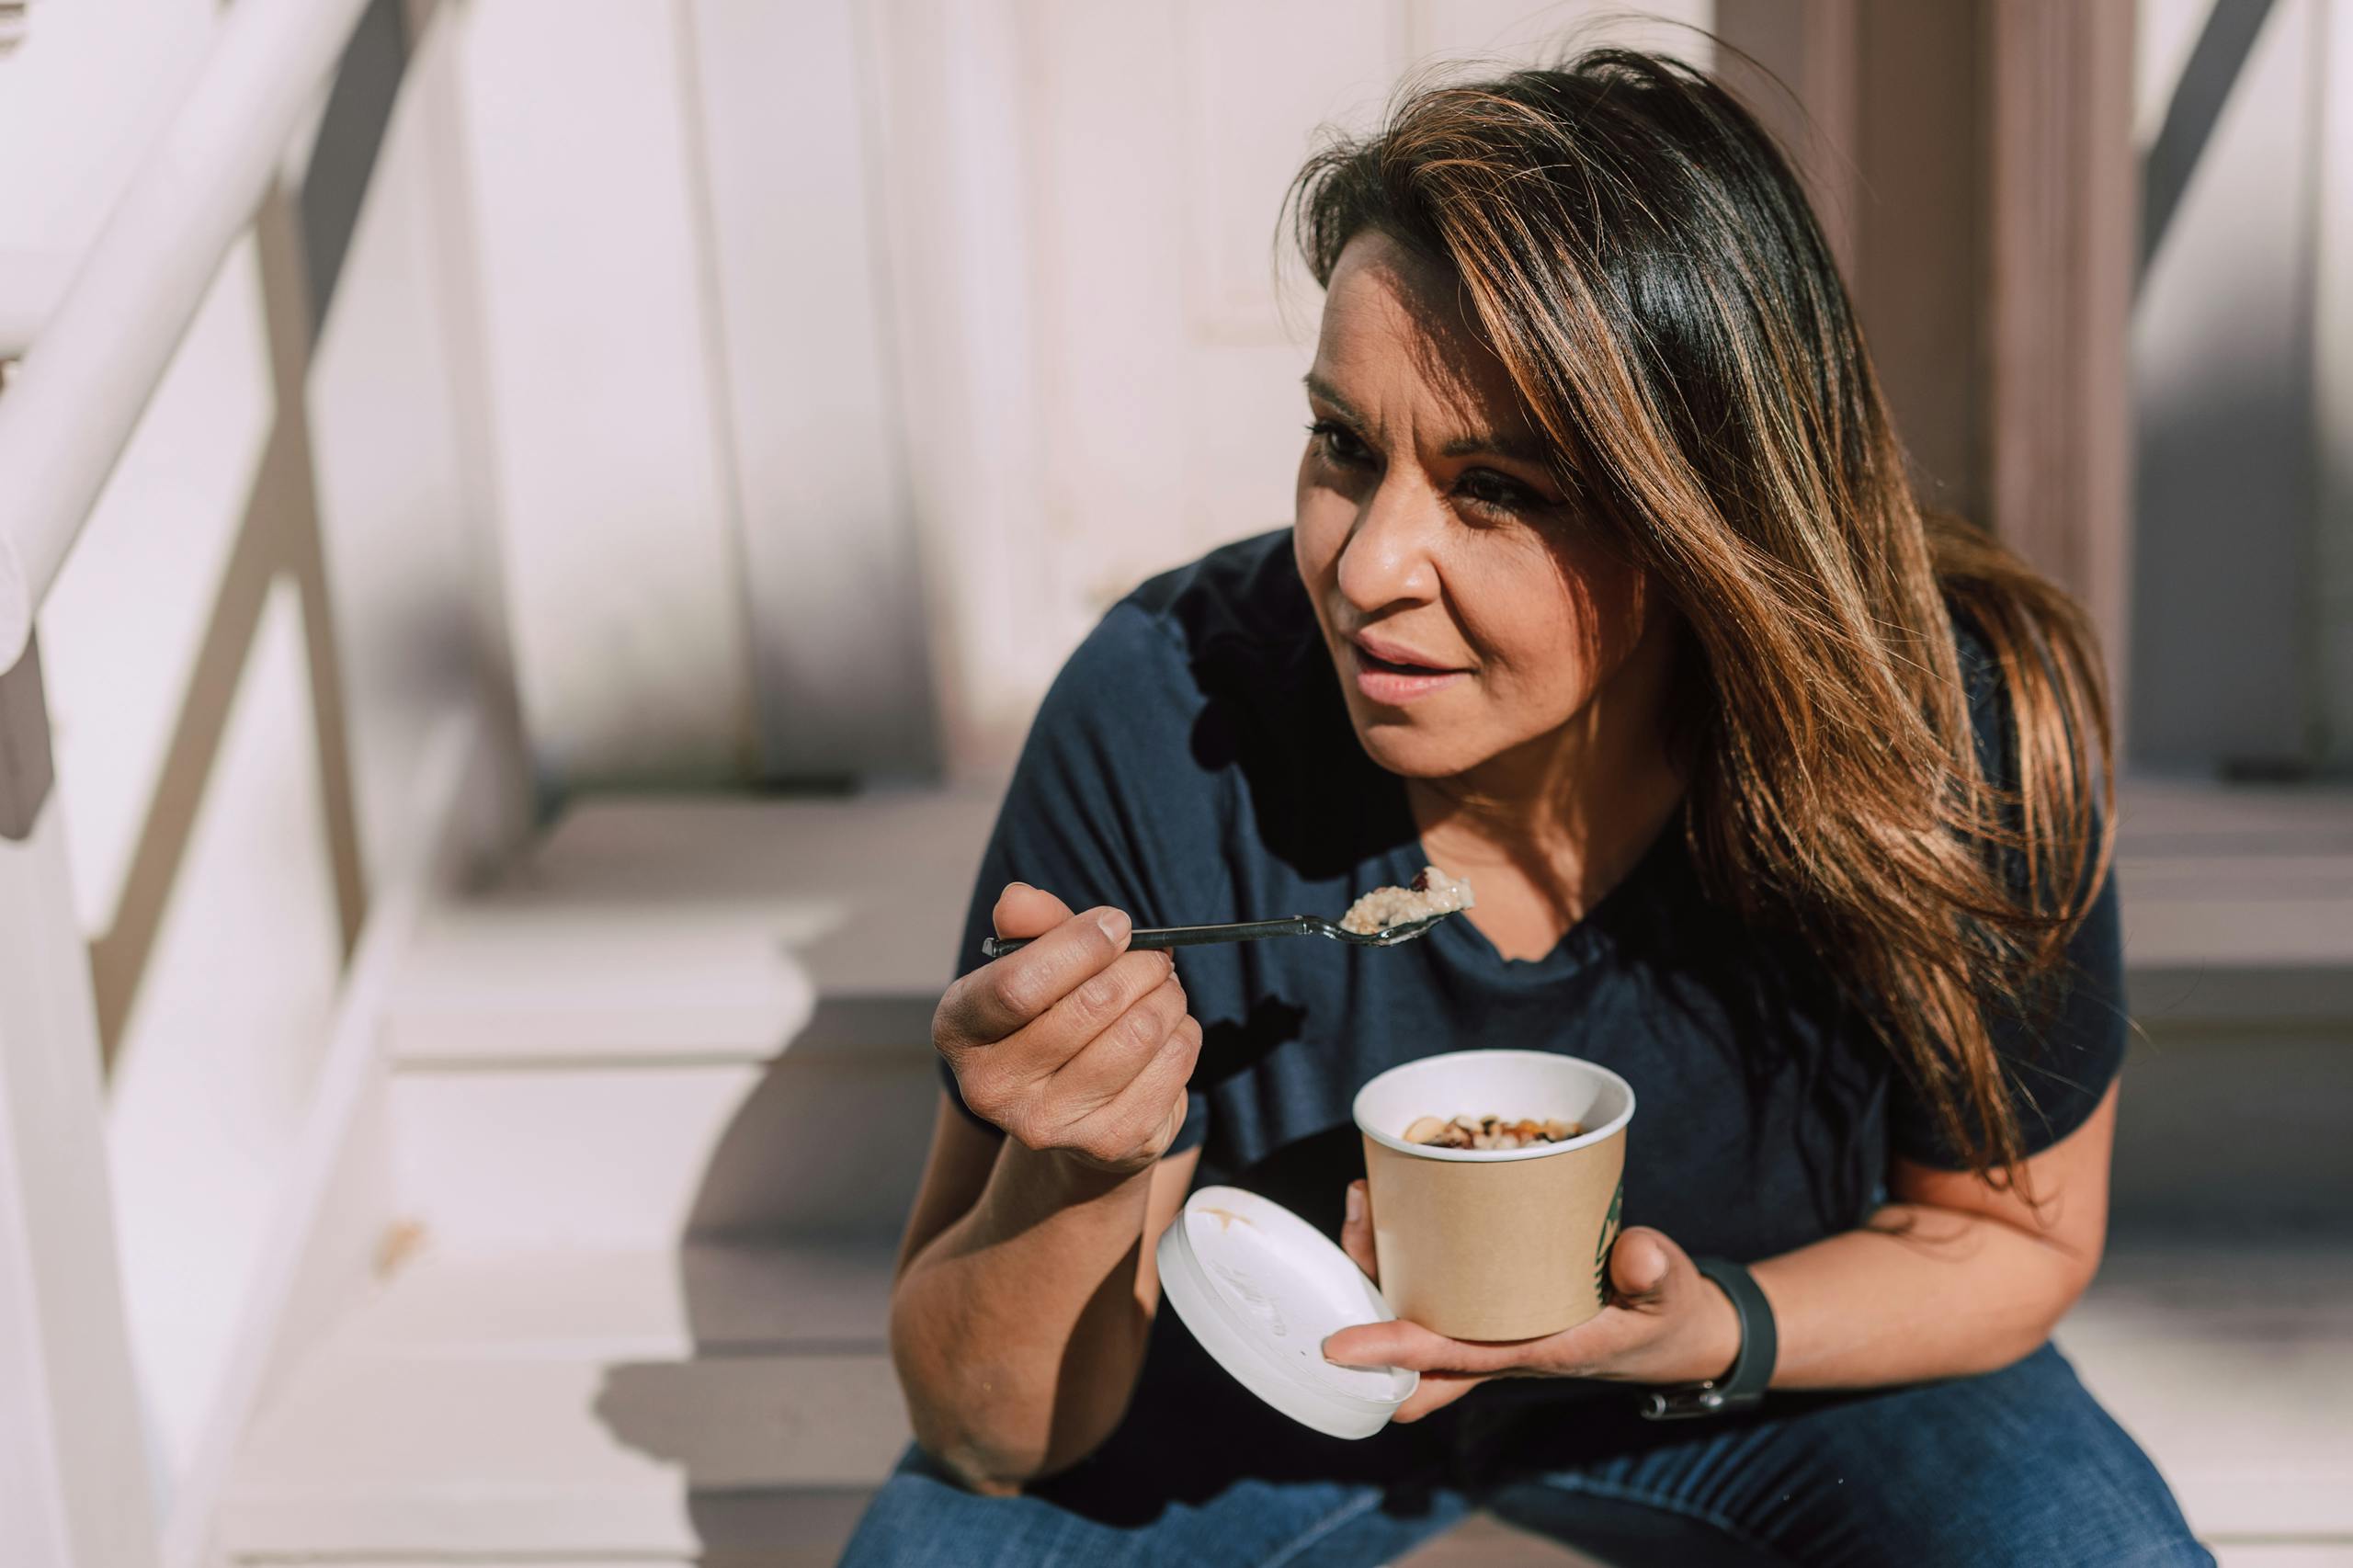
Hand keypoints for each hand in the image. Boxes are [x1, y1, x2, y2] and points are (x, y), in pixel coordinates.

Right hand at [932, 883, 1201, 1176]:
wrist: (1070, 1113)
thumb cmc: (1050, 1017)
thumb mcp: (1033, 963)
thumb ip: (1030, 924)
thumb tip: (1019, 899)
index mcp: (959, 1029)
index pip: (1018, 986)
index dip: (1079, 946)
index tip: (1116, 925)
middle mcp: (990, 1088)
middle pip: (1091, 1006)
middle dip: (1138, 966)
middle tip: (1154, 956)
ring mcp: (1047, 1126)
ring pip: (1139, 1034)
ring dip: (1168, 997)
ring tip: (1164, 989)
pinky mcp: (1107, 1145)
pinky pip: (1171, 1066)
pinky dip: (1183, 1035)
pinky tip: (1170, 1031)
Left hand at [1323, 1179, 1741, 1420]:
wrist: (1671, 1331)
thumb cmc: (1663, 1313)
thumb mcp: (1670, 1294)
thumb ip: (1655, 1274)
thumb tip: (1637, 1254)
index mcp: (1532, 1352)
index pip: (1449, 1358)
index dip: (1392, 1349)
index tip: (1338, 1346)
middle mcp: (1497, 1345)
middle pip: (1407, 1343)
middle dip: (1365, 1300)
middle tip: (1357, 1224)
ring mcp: (1490, 1326)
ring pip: (1412, 1312)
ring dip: (1378, 1268)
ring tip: (1365, 1198)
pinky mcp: (1493, 1302)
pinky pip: (1433, 1288)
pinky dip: (1406, 1253)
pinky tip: (1396, 1204)